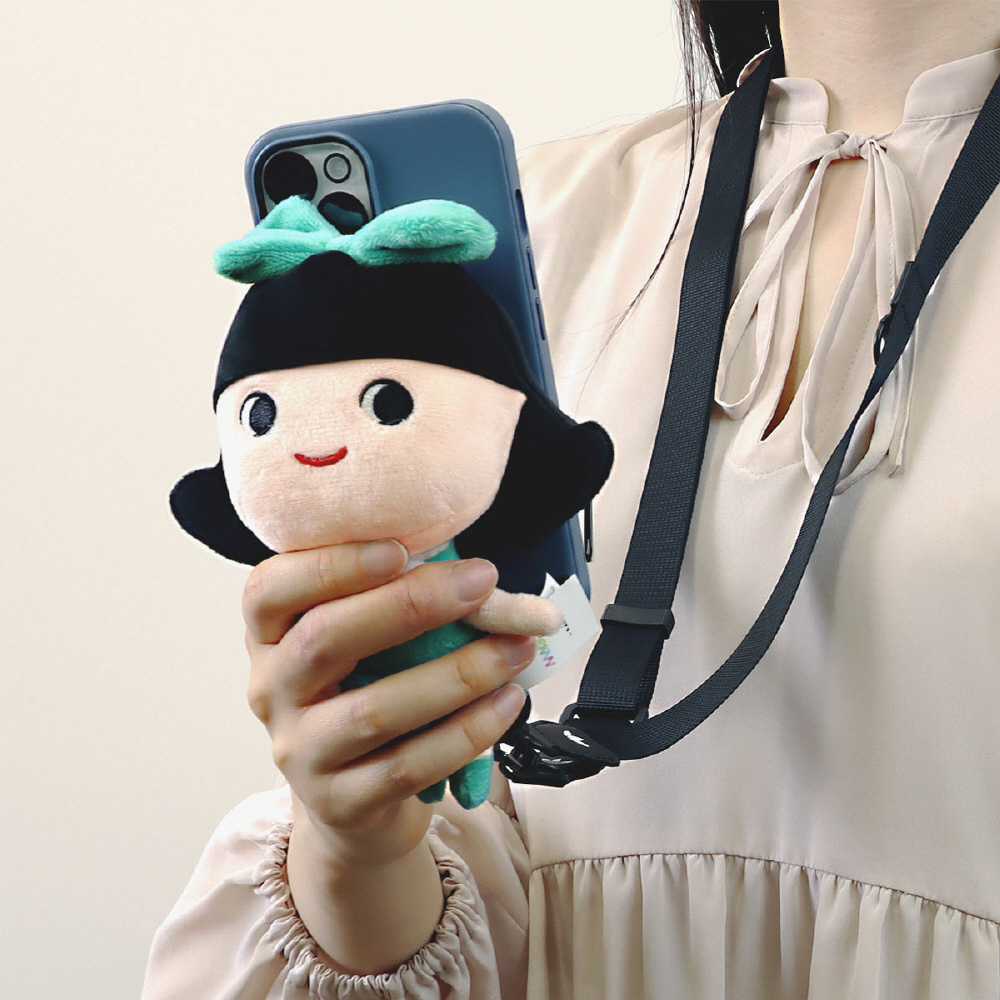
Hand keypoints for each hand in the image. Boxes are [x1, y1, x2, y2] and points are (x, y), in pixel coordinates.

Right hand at [242, 539, 532, 870]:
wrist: (354, 798)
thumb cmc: (366, 689)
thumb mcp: (363, 638)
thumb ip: (393, 598)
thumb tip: (473, 571)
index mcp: (269, 633)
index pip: (270, 589)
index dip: (333, 565)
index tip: (402, 550)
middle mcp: (271, 689)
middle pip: (324, 639)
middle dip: (410, 605)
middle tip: (481, 583)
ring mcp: (300, 751)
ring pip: (373, 710)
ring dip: (456, 674)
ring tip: (514, 648)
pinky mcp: (339, 803)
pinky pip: (408, 766)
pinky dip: (466, 732)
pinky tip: (506, 703)